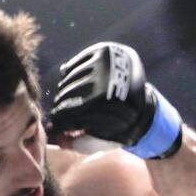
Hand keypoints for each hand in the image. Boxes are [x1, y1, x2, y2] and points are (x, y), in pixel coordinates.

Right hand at [48, 42, 181, 158]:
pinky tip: (70, 84)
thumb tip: (58, 140)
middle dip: (60, 107)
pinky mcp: (102, 52)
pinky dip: (70, 76)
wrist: (142, 106)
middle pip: (68, 95)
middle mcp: (103, 83)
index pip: (69, 113)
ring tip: (65, 100)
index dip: (59, 121)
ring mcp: (103, 65)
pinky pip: (75, 64)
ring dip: (64, 92)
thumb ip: (78, 143)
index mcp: (103, 108)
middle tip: (59, 113)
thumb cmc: (119, 129)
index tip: (54, 125)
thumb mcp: (102, 142)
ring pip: (70, 79)